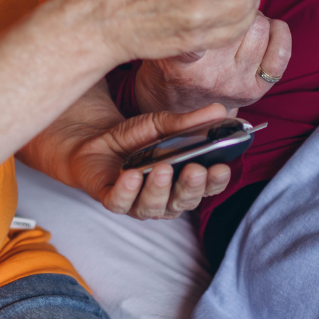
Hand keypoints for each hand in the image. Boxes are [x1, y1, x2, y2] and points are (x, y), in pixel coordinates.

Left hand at [59, 103, 236, 219]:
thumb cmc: (136, 138)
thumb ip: (189, 122)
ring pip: (152, 207)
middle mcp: (165, 199)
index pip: (206, 188)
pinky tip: (132, 175)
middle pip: (182, 202)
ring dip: (159, 189)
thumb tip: (219, 111)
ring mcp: (138, 203)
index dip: (215, 182)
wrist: (97, 141)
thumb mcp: (162, 125)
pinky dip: (127, 192)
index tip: (221, 167)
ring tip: (162, 168)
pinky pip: (120, 203)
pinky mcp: (112, 200)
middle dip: (190, 187)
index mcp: (183, 182)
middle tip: (195, 170)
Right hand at [134, 13, 291, 114]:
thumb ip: (175, 20)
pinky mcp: (256, 90)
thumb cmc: (173, 62)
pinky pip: (281, 51)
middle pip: (234, 14)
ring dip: (253, 17)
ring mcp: (234, 83)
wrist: (180, 106)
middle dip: (233, 5)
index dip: (203, 14)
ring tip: (240, 22)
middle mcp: (208, 75)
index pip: (193, 38)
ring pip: (259, 25)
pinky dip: (278, 32)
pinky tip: (267, 30)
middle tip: (225, 9)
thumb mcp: (162, 42)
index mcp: (179, 62)